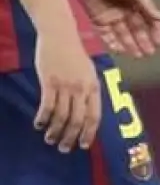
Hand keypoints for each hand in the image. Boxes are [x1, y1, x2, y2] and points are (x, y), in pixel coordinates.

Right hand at [34, 27, 100, 151]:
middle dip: (71, 137)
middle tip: (64, 148)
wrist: (60, 36)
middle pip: (78, 120)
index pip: (94, 115)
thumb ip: (88, 90)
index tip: (84, 145)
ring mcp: (66, 86)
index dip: (89, 132)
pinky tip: (39, 125)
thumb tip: (86, 112)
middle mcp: (82, 88)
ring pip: (62, 116)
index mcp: (94, 87)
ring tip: (49, 139)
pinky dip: (43, 118)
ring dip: (55, 131)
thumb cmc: (74, 55)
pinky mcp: (50, 82)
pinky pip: (47, 106)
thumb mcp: (88, 72)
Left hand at [76, 0, 159, 58]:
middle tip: (149, 54)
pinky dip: (113, 43)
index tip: (159, 43)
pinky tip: (119, 50)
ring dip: (130, 45)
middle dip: (143, 41)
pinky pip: (107, 35)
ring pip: (123, 35)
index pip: (148, 20)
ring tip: (137, 55)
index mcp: (136, 3)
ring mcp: (111, 17)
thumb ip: (146, 4)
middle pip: (136, 30)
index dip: (155, 31)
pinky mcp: (98, 21)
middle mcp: (125, 12)